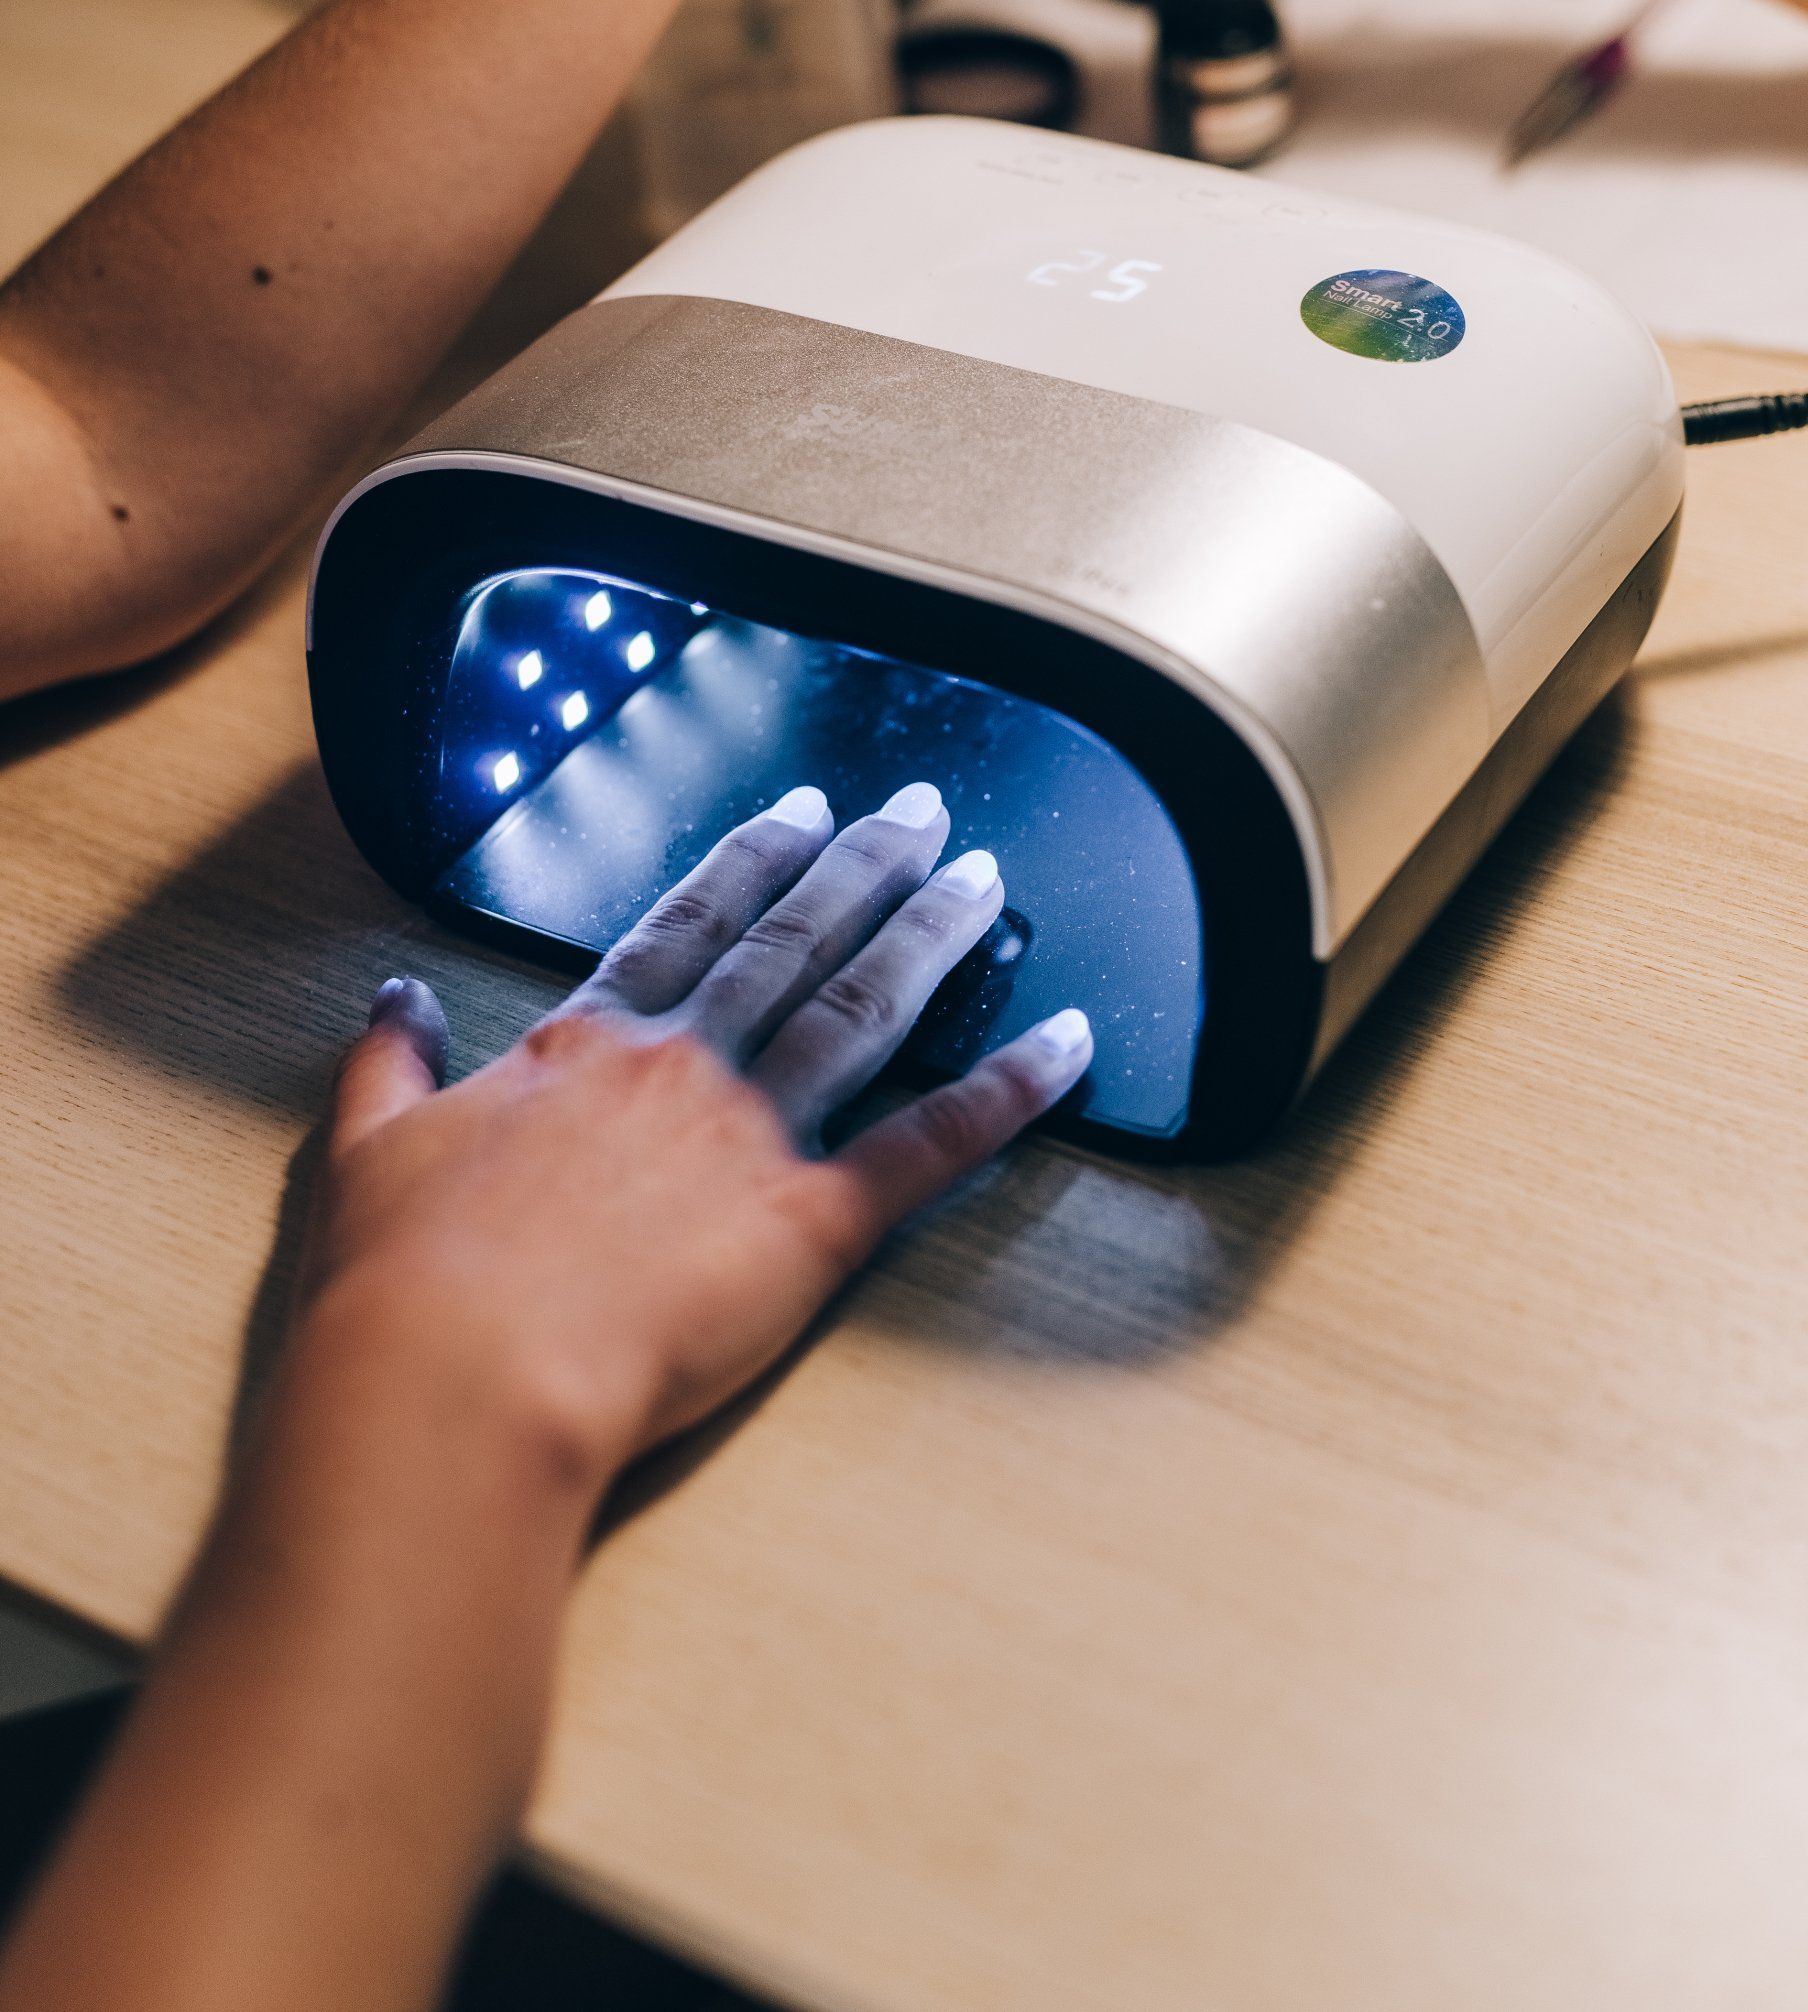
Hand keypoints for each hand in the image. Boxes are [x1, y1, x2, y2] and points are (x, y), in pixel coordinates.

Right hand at [304, 781, 1090, 1500]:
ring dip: (937, 935)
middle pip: (794, 940)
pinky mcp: (813, 1221)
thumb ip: (391, 1061)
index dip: (751, 862)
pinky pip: (931, 1141)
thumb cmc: (405, 1278)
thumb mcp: (371, 1148)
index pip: (687, 924)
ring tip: (990, 879)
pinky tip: (1066, 1043)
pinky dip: (1009, 1089)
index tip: (800, 813)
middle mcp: (684, 1064)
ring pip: (867, 1006)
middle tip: (926, 810)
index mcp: (587, 1044)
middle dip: (867, 867)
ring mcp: (754, 1134)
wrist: (460, 1368)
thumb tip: (396, 1000)